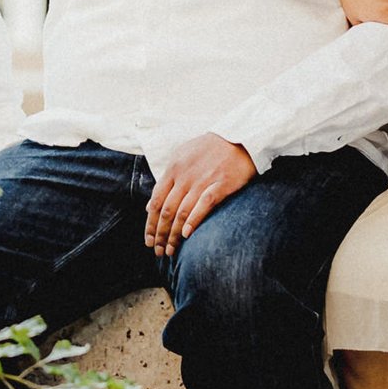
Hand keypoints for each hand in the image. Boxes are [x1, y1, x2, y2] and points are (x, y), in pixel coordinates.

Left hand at [145, 134, 256, 256]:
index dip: (151, 224)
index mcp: (173, 169)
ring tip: (170, 250)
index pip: (156, 202)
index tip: (148, 240)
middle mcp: (185, 176)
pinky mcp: (220, 185)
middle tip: (157, 251)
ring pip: (182, 212)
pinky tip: (187, 235)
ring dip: (174, 234)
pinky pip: (203, 205)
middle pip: (166, 210)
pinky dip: (193, 221)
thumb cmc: (208, 150)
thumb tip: (150, 206)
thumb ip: (166, 181)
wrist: (239, 138)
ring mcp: (202, 181)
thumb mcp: (181, 157)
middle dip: (160, 234)